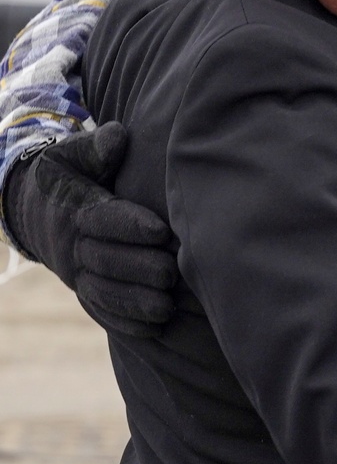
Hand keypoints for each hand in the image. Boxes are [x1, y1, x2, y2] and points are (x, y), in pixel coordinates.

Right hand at [3, 124, 177, 337]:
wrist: (37, 211)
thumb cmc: (70, 176)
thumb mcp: (73, 155)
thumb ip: (97, 147)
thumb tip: (118, 136)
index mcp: (72, 208)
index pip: (100, 218)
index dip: (130, 225)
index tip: (161, 230)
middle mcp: (71, 245)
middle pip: (103, 260)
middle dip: (138, 268)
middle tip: (171, 273)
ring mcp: (76, 272)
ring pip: (102, 291)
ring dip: (134, 302)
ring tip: (167, 307)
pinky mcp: (83, 291)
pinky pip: (101, 311)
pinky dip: (126, 321)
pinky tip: (154, 327)